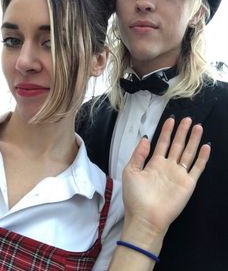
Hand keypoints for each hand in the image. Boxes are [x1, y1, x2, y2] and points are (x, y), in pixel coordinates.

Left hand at [122, 117, 210, 235]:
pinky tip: (206, 146)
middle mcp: (168, 167)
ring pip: (188, 153)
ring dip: (194, 140)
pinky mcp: (188, 184)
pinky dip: (203, 157)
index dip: (167, 131)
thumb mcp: (130, 171)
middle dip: (182, 132)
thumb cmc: (135, 197)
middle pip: (177, 145)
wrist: (145, 218)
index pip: (162, 143)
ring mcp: (179, 175)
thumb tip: (145, 138)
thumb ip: (138, 154)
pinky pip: (197, 168)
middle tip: (188, 119)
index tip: (171, 119)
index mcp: (154, 164)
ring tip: (198, 127)